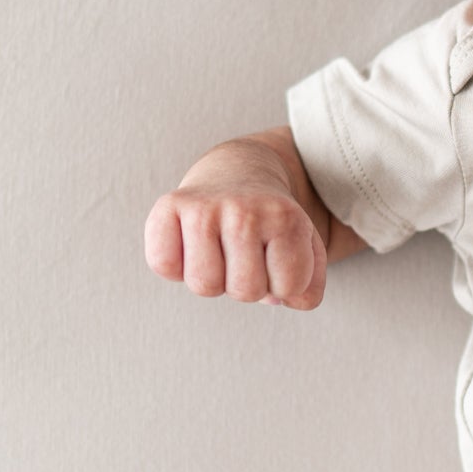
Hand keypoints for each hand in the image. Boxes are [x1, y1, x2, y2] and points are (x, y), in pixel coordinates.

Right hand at [145, 143, 326, 309]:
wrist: (238, 171)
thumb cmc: (270, 222)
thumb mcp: (305, 247)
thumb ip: (308, 286)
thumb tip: (280, 300)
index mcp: (287, 219)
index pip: (289, 288)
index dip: (284, 283)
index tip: (277, 259)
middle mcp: (245, 210)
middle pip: (244, 292)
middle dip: (247, 285)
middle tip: (245, 256)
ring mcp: (205, 207)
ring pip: (205, 285)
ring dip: (212, 280)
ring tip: (219, 253)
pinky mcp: (170, 204)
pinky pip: (164, 265)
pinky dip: (174, 266)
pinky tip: (190, 246)